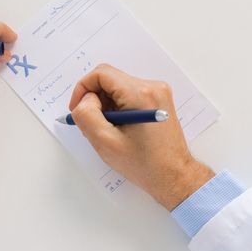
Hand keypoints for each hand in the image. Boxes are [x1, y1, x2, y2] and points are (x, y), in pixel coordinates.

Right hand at [68, 64, 213, 209]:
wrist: (173, 176)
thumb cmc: (144, 164)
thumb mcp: (105, 142)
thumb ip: (87, 115)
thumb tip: (84, 100)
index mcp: (140, 94)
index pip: (101, 74)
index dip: (83, 88)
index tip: (78, 108)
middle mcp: (152, 87)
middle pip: (110, 80)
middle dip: (95, 100)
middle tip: (93, 126)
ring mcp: (158, 93)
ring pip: (118, 88)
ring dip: (106, 106)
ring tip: (110, 131)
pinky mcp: (158, 100)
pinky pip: (129, 95)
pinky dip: (118, 108)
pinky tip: (120, 129)